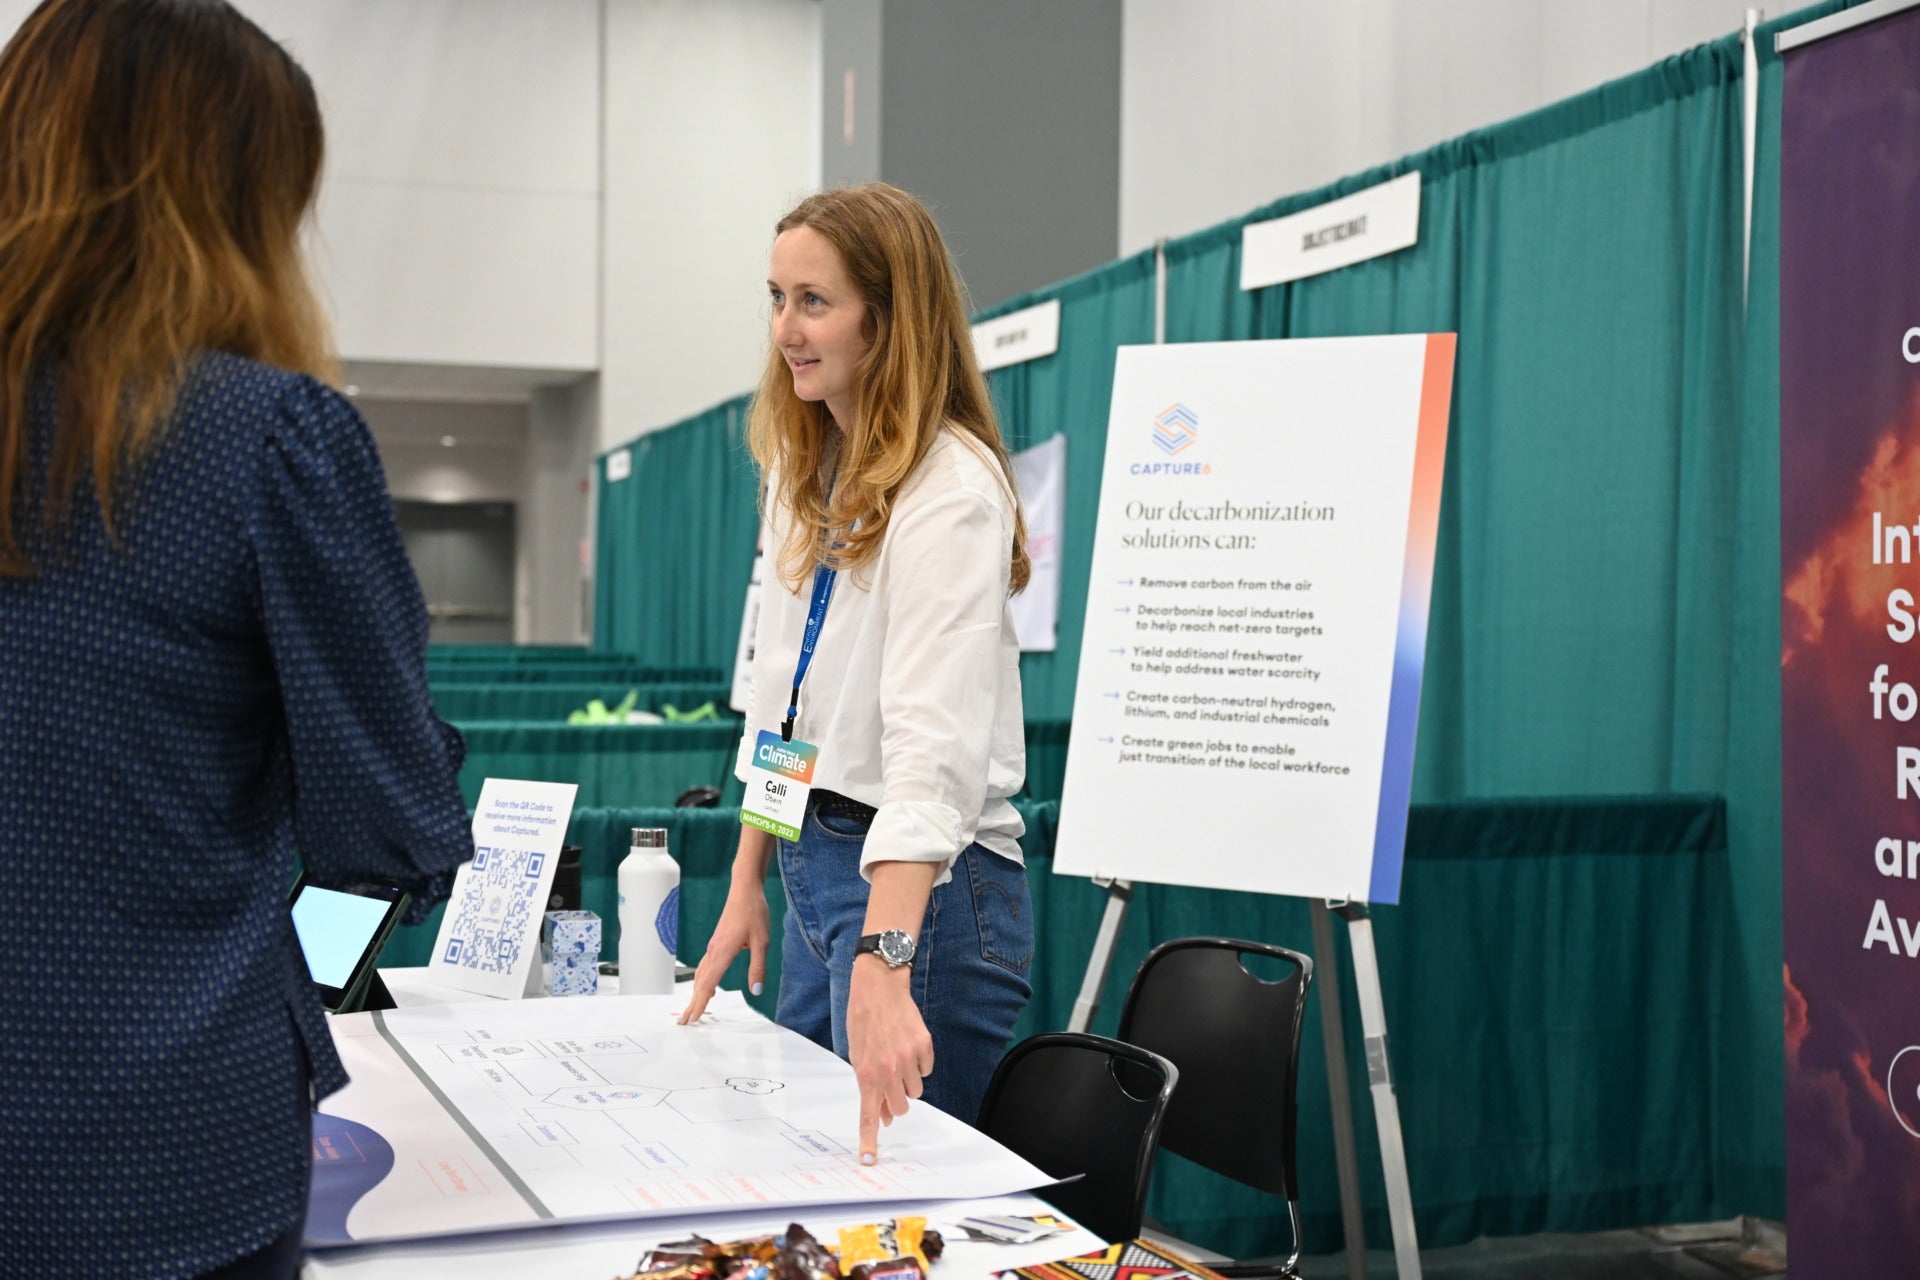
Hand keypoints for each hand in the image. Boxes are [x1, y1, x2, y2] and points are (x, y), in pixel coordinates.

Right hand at [677, 876, 770, 1023]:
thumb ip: (758, 967)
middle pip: (699, 982)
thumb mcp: (762, 941)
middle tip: (684, 1022)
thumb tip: (755, 991)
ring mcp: (713, 946)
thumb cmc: (754, 912)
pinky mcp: (717, 942)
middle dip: (692, 1003)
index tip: (692, 1019)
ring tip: (693, 1009)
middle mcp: (714, 950)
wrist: (744, 889)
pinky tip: (708, 987)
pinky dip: (703, 981)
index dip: (700, 1003)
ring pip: (701, 974)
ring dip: (696, 993)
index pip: (708, 983)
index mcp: (723, 952)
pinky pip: (706, 966)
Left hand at [846, 955, 932, 1162]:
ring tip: (897, 1057)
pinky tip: (908, 1045)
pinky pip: (926, 1069)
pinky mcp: (924, 1046)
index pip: (868, 1115)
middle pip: (901, 1108)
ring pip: (916, 1090)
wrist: (879, 988)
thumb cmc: (863, 1021)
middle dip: (897, 1101)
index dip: (869, 1140)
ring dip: (908, 1081)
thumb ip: (870, 1087)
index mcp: (866, 1074)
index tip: (868, 1160)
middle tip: (891, 1083)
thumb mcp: (858, 1056)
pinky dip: (919, 1063)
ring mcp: (908, 1058)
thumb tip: (884, 1115)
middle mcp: (888, 1070)